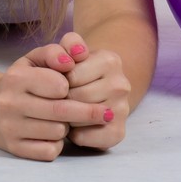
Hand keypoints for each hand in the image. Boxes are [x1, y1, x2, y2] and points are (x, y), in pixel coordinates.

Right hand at [0, 43, 109, 161]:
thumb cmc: (23, 79)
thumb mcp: (36, 58)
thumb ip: (58, 51)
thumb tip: (78, 55)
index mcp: (16, 78)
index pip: (59, 85)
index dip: (71, 86)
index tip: (70, 86)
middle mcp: (9, 103)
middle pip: (61, 112)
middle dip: (86, 112)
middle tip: (105, 112)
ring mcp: (9, 128)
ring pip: (57, 132)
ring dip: (67, 127)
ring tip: (61, 119)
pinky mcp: (14, 148)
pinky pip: (49, 150)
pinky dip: (57, 143)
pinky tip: (51, 133)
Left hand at [59, 32, 129, 150]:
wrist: (98, 89)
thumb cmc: (78, 69)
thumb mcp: (71, 50)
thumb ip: (68, 43)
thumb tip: (70, 58)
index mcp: (110, 60)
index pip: (72, 75)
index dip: (58, 81)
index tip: (57, 81)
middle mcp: (121, 84)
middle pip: (77, 97)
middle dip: (61, 100)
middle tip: (58, 99)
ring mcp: (123, 109)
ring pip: (81, 117)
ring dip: (67, 117)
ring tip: (65, 111)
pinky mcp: (118, 132)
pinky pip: (86, 137)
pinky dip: (74, 134)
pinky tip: (74, 126)